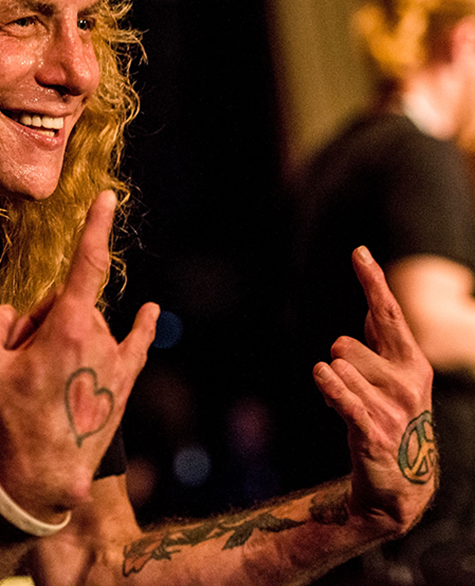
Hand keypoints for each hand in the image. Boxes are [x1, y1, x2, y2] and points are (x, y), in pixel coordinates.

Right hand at [0, 191, 157, 520]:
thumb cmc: (8, 419)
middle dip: (43, 319)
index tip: (108, 196)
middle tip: (21, 364)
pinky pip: (135, 342)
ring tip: (43, 385)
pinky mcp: (123, 382)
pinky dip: (141, 325)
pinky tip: (151, 310)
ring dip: (64, 340)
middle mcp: (100, 337)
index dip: (95, 226)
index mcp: (67, 327)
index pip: (85, 264)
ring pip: (86, 325)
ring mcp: (114, 361)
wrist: (43, 475)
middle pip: (67, 303)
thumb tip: (17, 314)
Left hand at [313, 246, 435, 536]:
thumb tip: (375, 307)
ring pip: (337, 370)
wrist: (399, 483)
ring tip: (351, 410)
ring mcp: (394, 410)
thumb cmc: (387, 419)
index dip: (373, 281)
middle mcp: (408, 383)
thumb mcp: (386, 378)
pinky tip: (321, 376)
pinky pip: (343, 398)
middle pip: (345, 344)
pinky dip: (330, 387)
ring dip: (332, 386)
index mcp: (412, 363)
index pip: (389, 314)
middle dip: (339, 362)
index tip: (358, 251)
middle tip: (353, 390)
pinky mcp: (374, 434)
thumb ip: (379, 343)